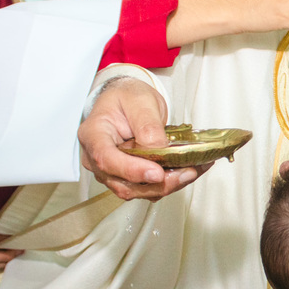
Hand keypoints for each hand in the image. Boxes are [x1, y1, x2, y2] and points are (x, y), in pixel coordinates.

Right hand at [78, 77, 211, 200]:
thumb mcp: (139, 100)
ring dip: (169, 185)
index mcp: (93, 135)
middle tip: (187, 172)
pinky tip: (190, 169)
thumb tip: (159, 150)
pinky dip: (172, 182)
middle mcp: (97, 159)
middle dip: (159, 184)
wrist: (126, 101)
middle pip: (124, 183)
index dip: (132, 171)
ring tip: (194, 169)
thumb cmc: (127, 97)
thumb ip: (147, 125)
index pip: (106, 159)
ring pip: (139, 191)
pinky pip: (150, 187)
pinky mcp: (130, 178)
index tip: (157, 173)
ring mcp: (112, 172)